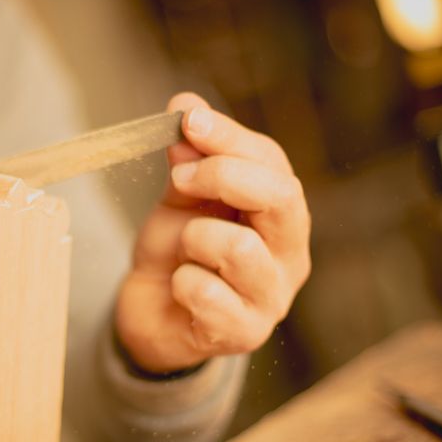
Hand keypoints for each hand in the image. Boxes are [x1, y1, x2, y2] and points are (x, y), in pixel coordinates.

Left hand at [115, 92, 310, 372]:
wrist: (152, 314)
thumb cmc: (177, 253)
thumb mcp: (180, 199)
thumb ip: (189, 159)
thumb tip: (187, 106)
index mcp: (281, 215)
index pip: (273, 163)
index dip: (230, 137)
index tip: (187, 121)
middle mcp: (289, 255)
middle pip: (281, 198)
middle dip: (224, 176)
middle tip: (181, 179)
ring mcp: (271, 298)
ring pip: (240, 248)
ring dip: (194, 238)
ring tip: (184, 249)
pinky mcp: (244, 334)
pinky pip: (207, 293)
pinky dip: (181, 282)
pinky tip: (181, 288)